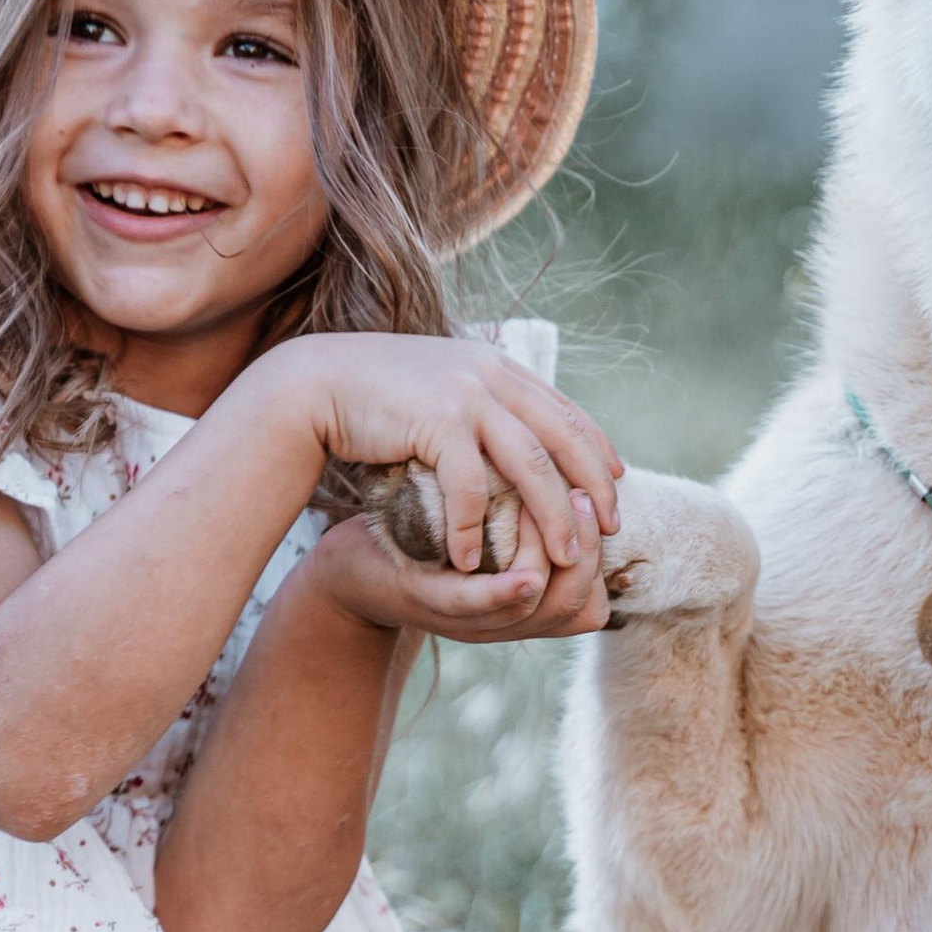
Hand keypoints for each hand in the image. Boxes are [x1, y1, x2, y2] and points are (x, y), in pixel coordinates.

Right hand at [266, 334, 621, 573]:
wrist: (316, 381)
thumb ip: (481, 403)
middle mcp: (492, 377)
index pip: (566, 411)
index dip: (596, 450)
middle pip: (563, 439)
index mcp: (499, 370)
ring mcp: (466, 396)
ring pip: (530, 464)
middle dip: (592, 490)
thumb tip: (512, 432)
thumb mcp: (442, 387)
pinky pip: (469, 485)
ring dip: (552, 517)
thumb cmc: (376, 395)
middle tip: (608, 534)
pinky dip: (472, 528)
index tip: (615, 487)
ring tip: (563, 561)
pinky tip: (469, 562)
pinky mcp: (436, 420)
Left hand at [305, 497, 613, 644]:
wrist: (348, 566)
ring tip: (562, 506)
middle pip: (576, 606)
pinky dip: (505, 595)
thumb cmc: (421, 543)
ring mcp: (464, 616)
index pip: (591, 600)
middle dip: (588, 553)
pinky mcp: (424, 602)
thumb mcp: (486, 531)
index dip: (603, 555)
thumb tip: (579, 474)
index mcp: (519, 604)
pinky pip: (476, 607)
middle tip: (584, 498)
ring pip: (538, 608)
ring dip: (558, 560)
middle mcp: (499, 619)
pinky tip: (526, 577)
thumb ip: (527, 517)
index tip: (599, 502)